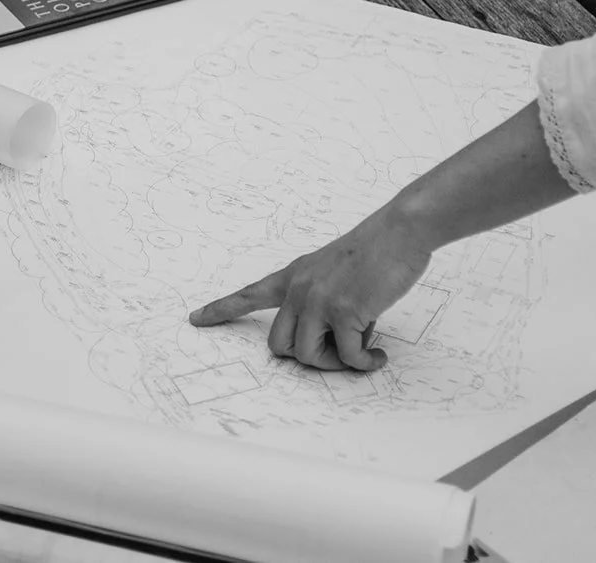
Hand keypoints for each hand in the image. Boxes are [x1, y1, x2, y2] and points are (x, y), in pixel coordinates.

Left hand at [189, 195, 430, 370]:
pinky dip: (364, 363)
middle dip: (309, 358)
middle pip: (279, 346)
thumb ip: (324, 302)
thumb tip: (334, 342)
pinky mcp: (343, 310)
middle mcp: (300, 287)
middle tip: (340, 352)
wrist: (400, 231)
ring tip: (363, 350)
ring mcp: (319, 299)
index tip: (195, 319)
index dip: (222, 309)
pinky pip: (347, 357)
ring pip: (308, 356)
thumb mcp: (336, 272)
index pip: (250, 293)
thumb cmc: (377, 251)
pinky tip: (379, 356)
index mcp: (295, 275)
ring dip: (336, 363)